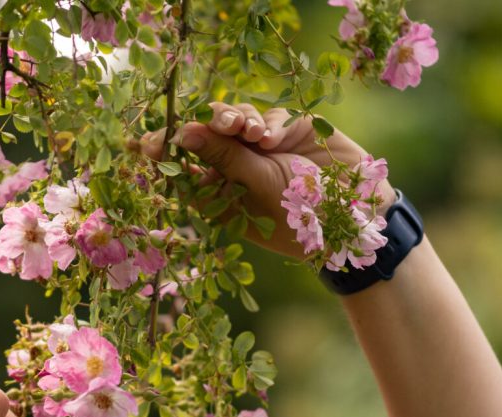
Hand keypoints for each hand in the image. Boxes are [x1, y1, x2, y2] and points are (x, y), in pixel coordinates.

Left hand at [138, 101, 396, 259]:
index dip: (164, 150)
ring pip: (235, 117)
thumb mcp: (256, 188)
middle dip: (208, 123)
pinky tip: (271, 138)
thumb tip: (183, 131)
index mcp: (217, 192)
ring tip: (249, 131)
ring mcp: (261, 147)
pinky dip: (268, 122)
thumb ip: (222, 155)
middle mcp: (235, 167)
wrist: (354, 216)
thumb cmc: (299, 216)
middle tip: (217, 123)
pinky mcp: (289, 130)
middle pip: (206, 133)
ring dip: (238, 118)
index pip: (181, 166)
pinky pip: (269, 115)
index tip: (148, 143)